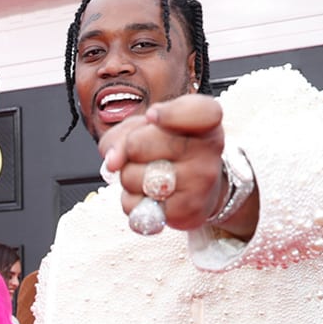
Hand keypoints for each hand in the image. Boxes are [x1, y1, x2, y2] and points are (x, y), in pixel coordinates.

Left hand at [98, 95, 229, 232]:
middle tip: (145, 154)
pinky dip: (131, 202)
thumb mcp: (145, 128)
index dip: (168, 113)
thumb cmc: (168, 152)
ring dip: (128, 177)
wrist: (197, 191)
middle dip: (129, 150)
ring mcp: (200, 182)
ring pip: (131, 177)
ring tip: (149, 176)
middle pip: (137, 145)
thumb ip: (123, 134)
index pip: (197, 112)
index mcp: (206, 121)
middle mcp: (209, 150)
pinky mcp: (186, 211)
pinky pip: (134, 205)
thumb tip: (113, 161)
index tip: (152, 116)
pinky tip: (150, 196)